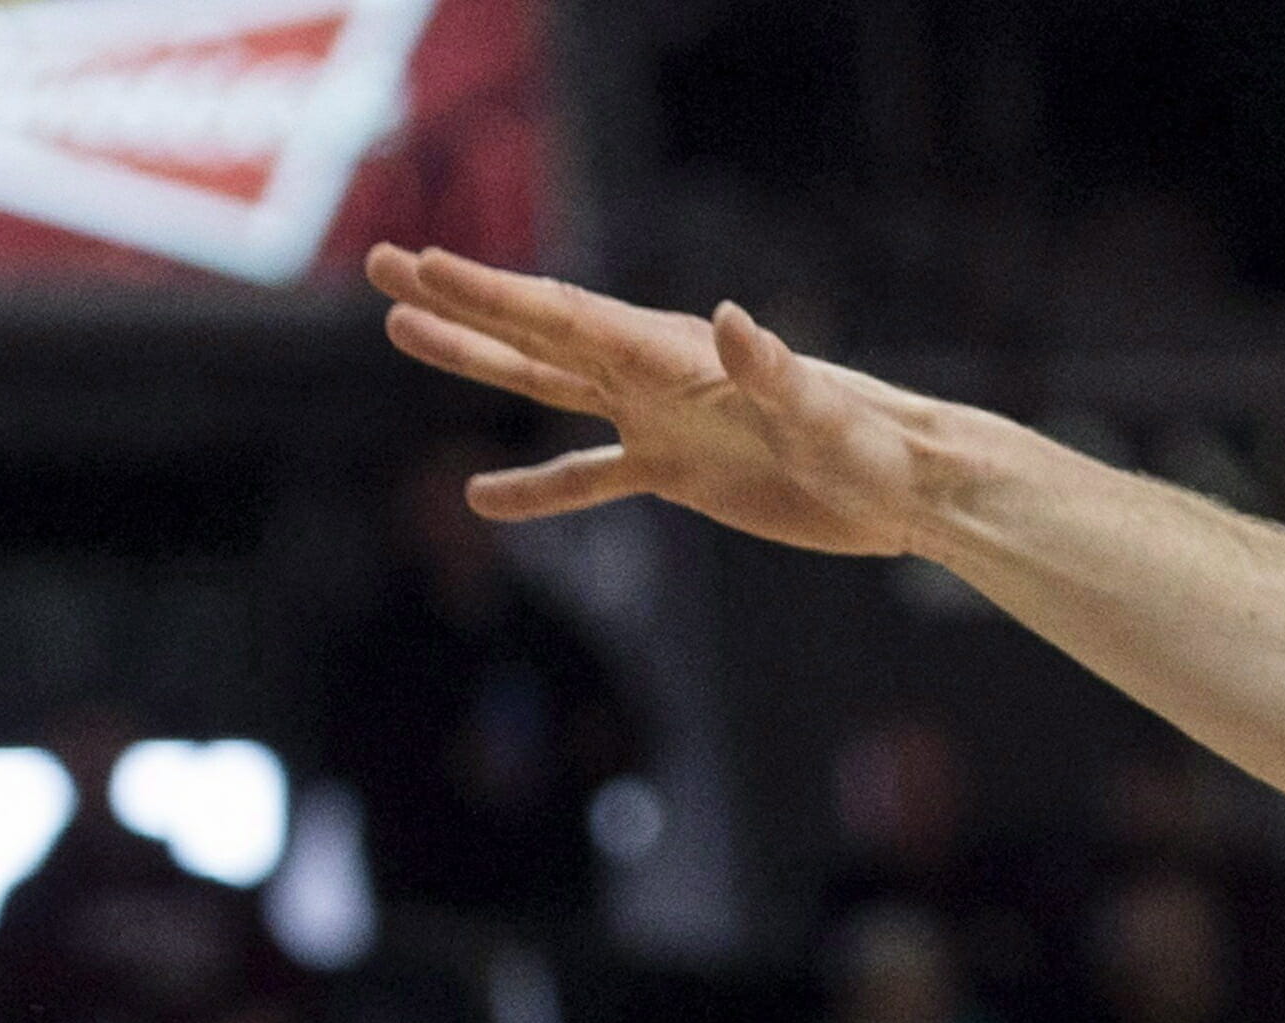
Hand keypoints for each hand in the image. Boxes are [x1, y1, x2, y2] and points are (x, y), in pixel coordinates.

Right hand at [368, 250, 941, 556]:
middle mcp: (655, 374)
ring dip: (479, 359)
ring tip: (403, 334)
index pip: (565, 317)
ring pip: (548, 386)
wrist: (903, 487)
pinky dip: (539, 488)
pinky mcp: (678, 472)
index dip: (489, 293)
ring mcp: (660, 421)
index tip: (423, 266)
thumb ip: (770, 370)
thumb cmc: (870, 447)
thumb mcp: (820, 415)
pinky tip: (485, 496)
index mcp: (675, 354)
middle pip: (536, 330)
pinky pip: (591, 477)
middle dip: (458, 300)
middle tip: (381, 265)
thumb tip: (729, 321)